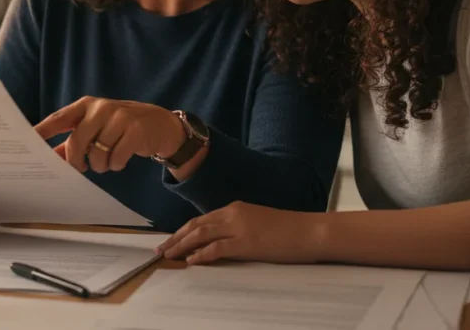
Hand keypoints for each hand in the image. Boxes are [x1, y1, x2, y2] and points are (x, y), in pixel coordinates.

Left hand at [34, 97, 185, 173]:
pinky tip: (120, 159)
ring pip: (97, 153)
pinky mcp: (136, 130)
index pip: (58, 118)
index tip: (26, 143)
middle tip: (80, 168)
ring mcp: (120, 117)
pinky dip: (116, 165)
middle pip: (76, 140)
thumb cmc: (120, 128)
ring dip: (100, 165)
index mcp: (86, 105)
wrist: (159, 124)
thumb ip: (72, 142)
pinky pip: (116, 158)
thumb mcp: (95, 129)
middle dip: (75, 161)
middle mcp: (101, 108)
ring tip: (106, 161)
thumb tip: (50, 159)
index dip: (41, 131)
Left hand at [157, 202, 324, 264]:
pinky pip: (217, 248)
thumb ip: (237, 227)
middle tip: (161, 250)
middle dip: (176, 238)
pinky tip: (191, 261)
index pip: (201, 220)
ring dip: (182, 245)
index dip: (183, 231)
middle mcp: (233, 213)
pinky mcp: (246, 242)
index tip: (170, 241)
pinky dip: (201, 254)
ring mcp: (239, 227)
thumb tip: (218, 241)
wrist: (309, 230)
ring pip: (202, 234)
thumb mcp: (256, 223)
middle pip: (196, 225)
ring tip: (169, 256)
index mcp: (235, 208)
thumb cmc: (287, 230)